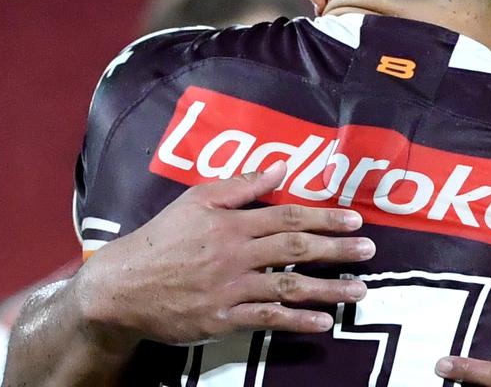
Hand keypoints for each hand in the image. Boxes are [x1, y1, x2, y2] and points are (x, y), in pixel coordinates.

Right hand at [73, 163, 372, 347]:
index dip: (324, 218)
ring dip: (329, 288)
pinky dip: (297, 321)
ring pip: (288, 286)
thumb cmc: (161, 239)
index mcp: (231, 224)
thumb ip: (241, 184)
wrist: (121, 287)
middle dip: (337, 250)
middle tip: (369, 250)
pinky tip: (324, 322)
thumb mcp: (195, 201)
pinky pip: (266, 319)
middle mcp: (235, 255)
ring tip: (360, 290)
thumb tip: (282, 167)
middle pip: (295, 249)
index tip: (355, 220)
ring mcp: (230, 289)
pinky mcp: (222, 320)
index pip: (287, 217)